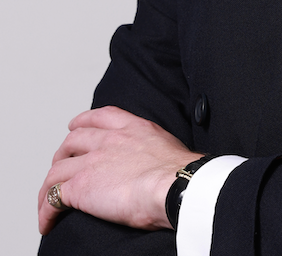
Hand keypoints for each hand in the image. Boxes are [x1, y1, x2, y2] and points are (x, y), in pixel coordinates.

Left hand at [38, 106, 196, 235]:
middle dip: (62, 154)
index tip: (75, 126)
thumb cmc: (179, 173)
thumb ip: (154, 150)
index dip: (83, 121)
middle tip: (60, 168)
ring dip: (48, 187)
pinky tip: (47, 223)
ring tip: (47, 202)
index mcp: (133, 128)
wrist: (174, 184)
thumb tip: (160, 164)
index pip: (100, 116)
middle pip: (73, 140)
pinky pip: (53, 198)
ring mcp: (92, 162)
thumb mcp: (168, 148)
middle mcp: (110, 140)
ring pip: (57, 171)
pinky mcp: (81, 187)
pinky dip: (45, 211)